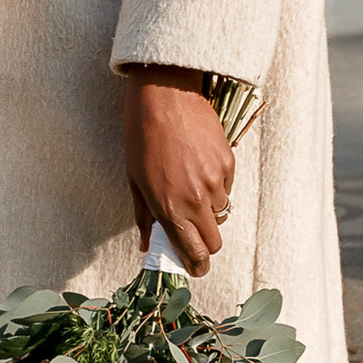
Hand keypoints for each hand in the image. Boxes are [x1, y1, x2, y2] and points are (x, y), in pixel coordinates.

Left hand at [122, 70, 234, 274]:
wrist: (164, 94)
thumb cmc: (141, 135)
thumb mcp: (134, 180)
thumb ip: (144, 216)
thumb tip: (144, 245)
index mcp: (169, 208)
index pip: (192, 253)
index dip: (196, 266)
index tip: (195, 268)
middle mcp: (195, 200)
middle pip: (214, 242)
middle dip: (205, 244)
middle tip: (194, 233)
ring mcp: (215, 181)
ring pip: (221, 213)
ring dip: (209, 210)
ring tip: (191, 186)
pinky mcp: (228, 162)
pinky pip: (227, 187)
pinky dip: (217, 185)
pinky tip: (199, 165)